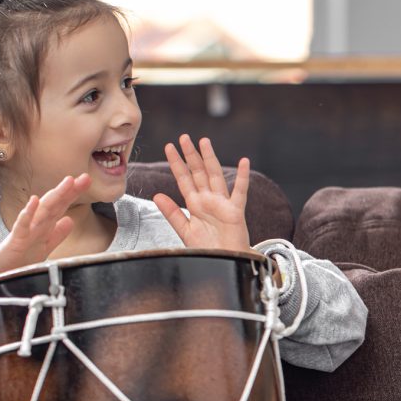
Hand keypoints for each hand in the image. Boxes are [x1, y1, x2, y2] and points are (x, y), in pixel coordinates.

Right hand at [0, 174, 90, 293]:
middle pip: (54, 204)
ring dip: (55, 196)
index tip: (87, 180)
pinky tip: (34, 201)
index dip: (74, 193)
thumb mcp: (45, 246)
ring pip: (42, 211)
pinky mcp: (16, 240)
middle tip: (84, 177)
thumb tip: (70, 220)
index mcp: (45, 225)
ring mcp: (26, 230)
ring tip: (67, 182)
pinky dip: (28, 213)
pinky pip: (22, 225)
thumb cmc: (20, 259)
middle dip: (69, 190)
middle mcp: (36, 224)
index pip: (61, 206)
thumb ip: (58, 234)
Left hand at [153, 135, 251, 251]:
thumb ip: (172, 212)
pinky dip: (242, 177)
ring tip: (204, 142)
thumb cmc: (208, 248)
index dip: (176, 163)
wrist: (223, 263)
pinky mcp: (235, 211)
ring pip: (215, 176)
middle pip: (198, 173)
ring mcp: (222, 203)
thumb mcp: (185, 230)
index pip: (184, 179)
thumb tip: (157, 195)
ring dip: (210, 159)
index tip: (169, 147)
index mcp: (195, 204)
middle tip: (184, 138)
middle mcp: (208, 200)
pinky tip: (243, 163)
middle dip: (191, 155)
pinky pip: (239, 192)